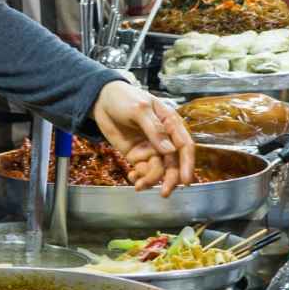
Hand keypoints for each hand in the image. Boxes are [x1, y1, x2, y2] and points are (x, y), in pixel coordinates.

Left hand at [91, 81, 194, 195]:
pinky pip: (143, 171)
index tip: (185, 180)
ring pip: (159, 169)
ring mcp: (150, 148)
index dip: (187, 164)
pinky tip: (133, 178)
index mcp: (170, 123)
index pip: (184, 145)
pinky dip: (140, 178)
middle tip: (164, 192)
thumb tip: (169, 151)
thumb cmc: (124, 98)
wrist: (101, 100)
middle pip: (173, 162)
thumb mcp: (140, 109)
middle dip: (171, 178)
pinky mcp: (137, 155)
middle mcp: (164, 138)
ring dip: (152, 180)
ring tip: (140, 185)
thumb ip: (154, 129)